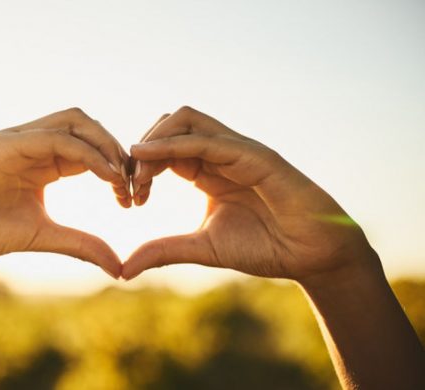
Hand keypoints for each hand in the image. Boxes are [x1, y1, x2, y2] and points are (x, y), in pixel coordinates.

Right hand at [0, 108, 129, 277]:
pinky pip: (54, 137)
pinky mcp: (5, 143)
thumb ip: (81, 244)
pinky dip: (85, 152)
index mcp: (44, 162)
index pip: (90, 149)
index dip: (117, 167)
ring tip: (121, 177)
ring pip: (74, 122)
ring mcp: (19, 139)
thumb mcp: (44, 236)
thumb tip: (119, 267)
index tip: (132, 198)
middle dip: (116, 150)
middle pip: (88, 127)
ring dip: (105, 144)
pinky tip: (105, 176)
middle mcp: (34, 144)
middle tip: (134, 184)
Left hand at [123, 106, 379, 281]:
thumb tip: (123, 269)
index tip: (129, 197)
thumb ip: (164, 251)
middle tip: (130, 184)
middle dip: (141, 149)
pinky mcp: (256, 155)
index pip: (163, 150)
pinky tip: (149, 158)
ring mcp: (238, 150)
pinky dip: (174, 144)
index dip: (139, 166)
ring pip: (186, 119)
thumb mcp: (202, 248)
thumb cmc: (265, 247)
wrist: (312, 256)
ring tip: (138, 173)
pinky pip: (208, 140)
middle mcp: (220, 154)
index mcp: (207, 170)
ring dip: (154, 139)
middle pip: (169, 125)